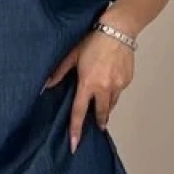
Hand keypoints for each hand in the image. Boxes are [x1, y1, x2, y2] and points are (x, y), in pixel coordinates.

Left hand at [41, 27, 135, 152]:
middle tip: (98, 126)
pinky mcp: (127, 80)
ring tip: (102, 102)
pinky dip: (114, 90)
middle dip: (99, 121)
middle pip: (101, 113)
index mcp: (88, 83)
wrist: (118, 30)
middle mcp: (104, 87)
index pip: (80, 112)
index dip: (77, 129)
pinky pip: (119, 91)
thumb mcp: (72, 54)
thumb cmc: (94, 39)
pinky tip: (110, 80)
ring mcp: (118, 85)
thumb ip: (59, 72)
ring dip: (106, 105)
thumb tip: (45, 85)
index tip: (75, 144)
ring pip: (112, 103)